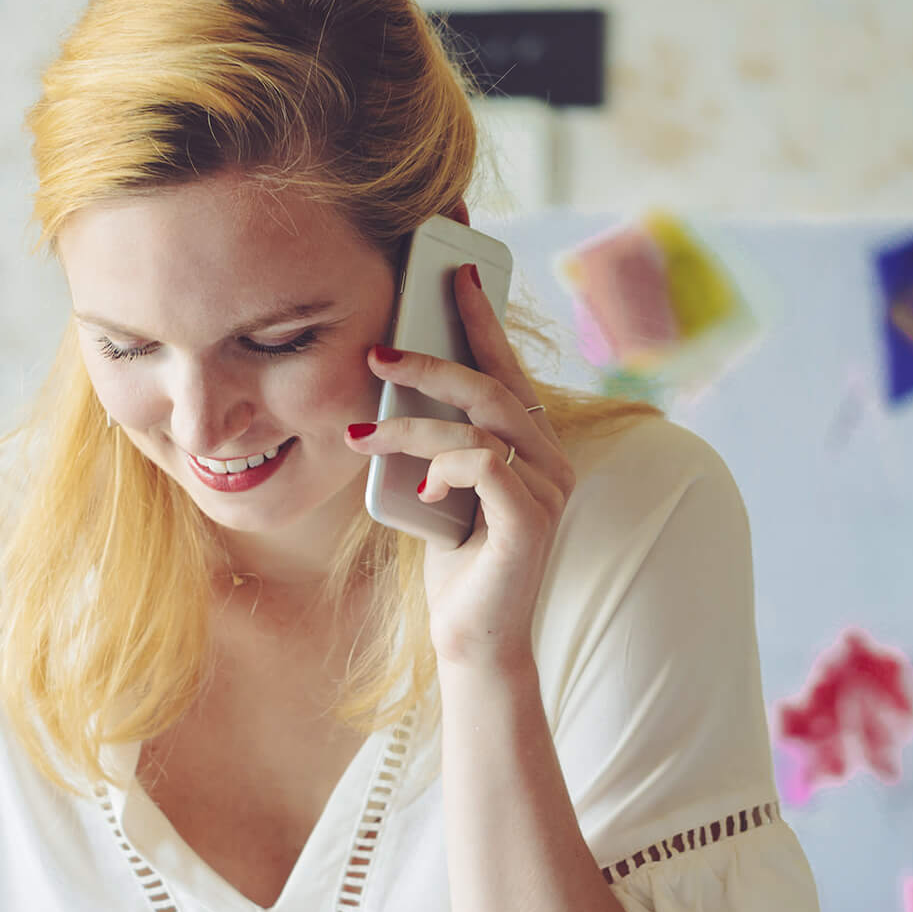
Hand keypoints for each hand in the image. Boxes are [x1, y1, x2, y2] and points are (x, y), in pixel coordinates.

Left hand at [346, 264, 575, 673]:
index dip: (482, 319)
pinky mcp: (531, 522)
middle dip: (434, 359)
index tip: (455, 273)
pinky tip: (423, 494)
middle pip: (494, 385)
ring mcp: (547, 490)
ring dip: (412, 425)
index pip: (507, 367)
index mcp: (533, 442)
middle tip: (378, 351)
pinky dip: (444, 470)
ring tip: (362, 434)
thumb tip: (389, 382)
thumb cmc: (452, 559)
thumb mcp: (435, 482)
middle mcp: (551, 458)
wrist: (472, 638)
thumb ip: (433, 437)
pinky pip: (484, 467)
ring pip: (480, 425)